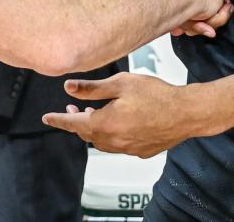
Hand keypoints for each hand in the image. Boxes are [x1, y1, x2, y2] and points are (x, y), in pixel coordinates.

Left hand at [42, 72, 192, 156]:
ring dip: (95, 129)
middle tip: (75, 109)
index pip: (73, 124)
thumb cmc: (157, 95)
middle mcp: (114, 140)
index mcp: (105, 123)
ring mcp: (129, 148)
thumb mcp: (121, 83)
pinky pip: (120, 145)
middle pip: (87, 135)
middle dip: (78, 122)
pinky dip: (113, 135)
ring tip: (96, 113)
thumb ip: (92, 89)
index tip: (47, 118)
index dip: (59, 119)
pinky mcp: (142, 151)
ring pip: (103, 142)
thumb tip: (68, 88)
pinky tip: (121, 122)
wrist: (186, 112)